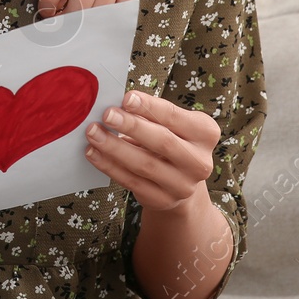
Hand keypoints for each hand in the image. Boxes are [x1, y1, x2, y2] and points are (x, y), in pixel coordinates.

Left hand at [38, 0, 147, 16]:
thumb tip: (58, 1)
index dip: (46, 8)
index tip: (46, 13)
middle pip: (76, 11)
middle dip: (65, 21)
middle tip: (62, 25)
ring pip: (98, 13)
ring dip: (87, 22)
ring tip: (81, 25)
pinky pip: (121, 9)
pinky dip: (110, 18)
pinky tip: (103, 19)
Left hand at [84, 90, 219, 214]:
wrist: (180, 182)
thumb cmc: (171, 140)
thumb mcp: (170, 125)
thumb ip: (150, 114)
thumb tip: (116, 103)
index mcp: (205, 133)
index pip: (174, 117)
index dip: (149, 107)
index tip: (125, 98)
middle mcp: (199, 162)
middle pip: (162, 141)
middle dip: (131, 126)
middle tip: (106, 114)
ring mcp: (183, 185)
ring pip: (144, 164)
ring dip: (114, 147)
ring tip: (93, 132)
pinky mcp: (163, 200)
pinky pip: (131, 182)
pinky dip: (109, 166)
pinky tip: (93, 152)